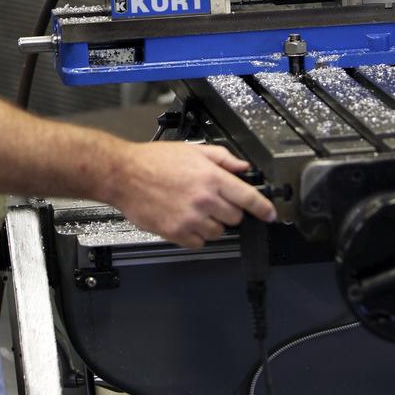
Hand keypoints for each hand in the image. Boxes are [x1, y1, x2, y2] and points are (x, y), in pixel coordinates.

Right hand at [110, 141, 276, 248]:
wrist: (124, 174)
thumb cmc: (153, 161)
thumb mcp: (193, 151)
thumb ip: (222, 158)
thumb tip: (242, 167)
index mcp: (211, 177)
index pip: (248, 197)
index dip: (263, 208)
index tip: (270, 214)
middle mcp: (204, 199)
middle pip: (235, 218)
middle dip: (229, 211)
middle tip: (213, 201)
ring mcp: (190, 218)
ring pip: (218, 232)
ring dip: (212, 224)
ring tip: (195, 210)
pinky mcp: (176, 233)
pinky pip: (199, 243)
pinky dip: (196, 235)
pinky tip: (185, 220)